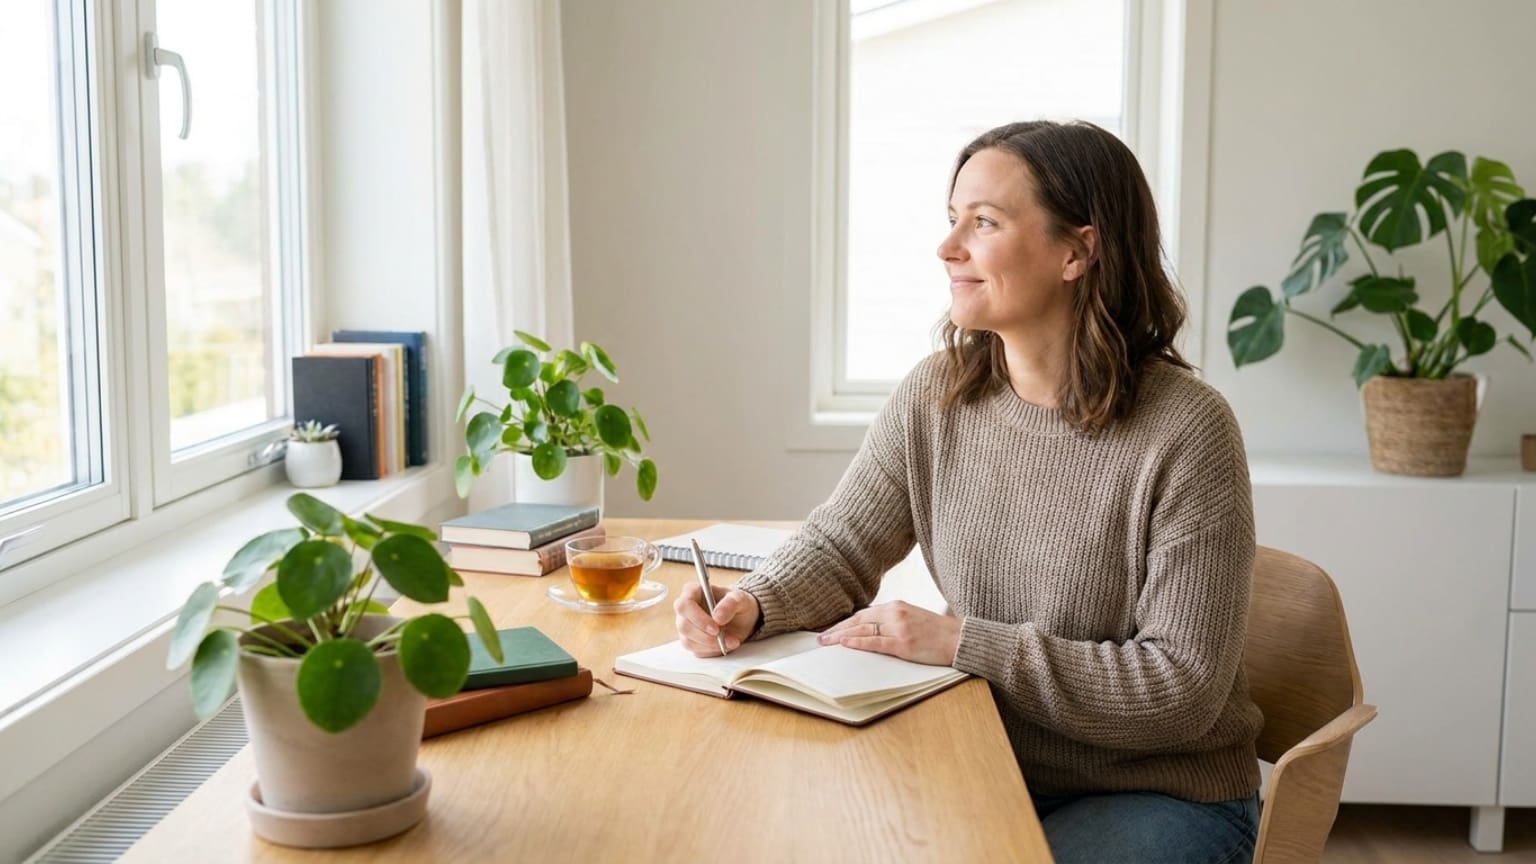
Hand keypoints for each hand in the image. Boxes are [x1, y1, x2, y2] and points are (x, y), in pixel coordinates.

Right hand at [674, 582, 760, 656]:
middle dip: (704, 635)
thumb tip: (717, 617)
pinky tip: (725, 645)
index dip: (697, 617)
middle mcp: (685, 610)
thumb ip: (730, 604)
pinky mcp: (691, 641)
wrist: (742, 619)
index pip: (684, 605)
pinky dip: (712, 650)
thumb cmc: (738, 604)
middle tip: (722, 636)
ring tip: (731, 641)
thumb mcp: (741, 599)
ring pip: (688, 641)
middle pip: (684, 626)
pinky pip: (696, 651)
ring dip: (711, 645)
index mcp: (693, 592)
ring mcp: (686, 626)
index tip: (715, 627)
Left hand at [817, 601, 960, 665]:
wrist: (960, 639)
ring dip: (841, 637)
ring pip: (862, 631)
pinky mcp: (904, 643)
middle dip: (837, 629)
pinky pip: (876, 642)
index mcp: (896, 606)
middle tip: (820, 638)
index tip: (830, 630)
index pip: (862, 614)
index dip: (844, 622)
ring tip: (825, 643)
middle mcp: (895, 613)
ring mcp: (899, 628)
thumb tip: (869, 629)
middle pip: (858, 621)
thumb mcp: (912, 617)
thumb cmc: (937, 632)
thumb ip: (891, 620)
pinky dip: (858, 643)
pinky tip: (845, 644)